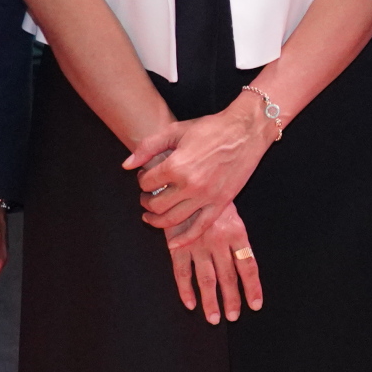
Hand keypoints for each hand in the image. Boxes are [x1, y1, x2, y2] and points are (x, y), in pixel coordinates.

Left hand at [128, 97, 266, 232]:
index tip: (145, 177)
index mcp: (177, 165)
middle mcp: (190, 185)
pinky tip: (173, 243)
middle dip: (146, 202)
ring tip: (152, 215)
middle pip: (156, 205)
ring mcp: (206, 197)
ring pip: (173, 220)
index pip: (147, 183)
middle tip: (147, 196)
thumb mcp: (175, 130)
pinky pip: (200, 228)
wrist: (245, 131)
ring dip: (157, 221)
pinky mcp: (221, 203)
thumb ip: (147, 147)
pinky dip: (185, 238)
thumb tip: (126, 166)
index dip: (142, 181)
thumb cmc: (210, 128)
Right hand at [168, 202, 261, 323]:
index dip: (252, 287)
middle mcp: (218, 241)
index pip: (248, 265)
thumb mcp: (228, 209)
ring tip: (213, 319)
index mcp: (236, 232)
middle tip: (233, 316)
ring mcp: (197, 244)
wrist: (182, 179)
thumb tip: (243, 263)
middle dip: (231, 299)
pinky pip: (182, 272)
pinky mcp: (177, 245)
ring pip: (206, 279)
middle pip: (228, 277)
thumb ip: (235, 235)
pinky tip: (190, 304)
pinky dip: (185, 290)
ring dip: (210, 301)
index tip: (255, 305)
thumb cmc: (208, 194)